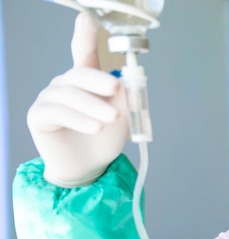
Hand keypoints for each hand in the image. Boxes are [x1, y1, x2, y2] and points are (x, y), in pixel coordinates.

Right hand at [27, 12, 128, 186]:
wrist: (90, 168)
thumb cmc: (103, 139)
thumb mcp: (122, 117)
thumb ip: (122, 97)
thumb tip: (125, 81)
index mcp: (86, 81)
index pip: (84, 53)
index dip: (85, 35)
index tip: (86, 17)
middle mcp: (65, 85)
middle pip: (79, 74)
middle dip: (99, 81)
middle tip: (117, 89)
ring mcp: (49, 98)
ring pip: (71, 95)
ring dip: (93, 106)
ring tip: (111, 119)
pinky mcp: (39, 116)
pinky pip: (58, 112)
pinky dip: (79, 119)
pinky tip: (95, 127)